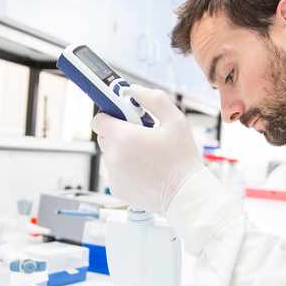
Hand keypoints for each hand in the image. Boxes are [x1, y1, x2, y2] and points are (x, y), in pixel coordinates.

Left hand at [91, 85, 204, 213]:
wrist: (186, 195)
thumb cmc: (182, 159)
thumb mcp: (175, 120)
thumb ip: (153, 99)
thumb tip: (132, 90)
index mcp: (123, 137)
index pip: (99, 120)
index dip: (111, 115)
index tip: (124, 116)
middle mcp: (113, 156)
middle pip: (105, 136)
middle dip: (120, 133)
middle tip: (143, 136)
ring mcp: (113, 174)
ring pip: (110, 154)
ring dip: (123, 151)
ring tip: (147, 155)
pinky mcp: (116, 188)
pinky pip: (115, 171)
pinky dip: (125, 168)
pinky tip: (145, 170)